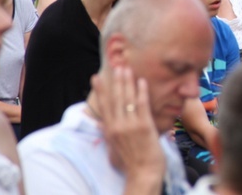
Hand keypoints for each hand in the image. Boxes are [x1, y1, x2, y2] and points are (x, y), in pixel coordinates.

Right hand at [91, 67, 165, 186]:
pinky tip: (142, 81)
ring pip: (127, 99)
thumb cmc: (131, 164)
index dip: (101, 90)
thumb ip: (109, 135)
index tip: (96, 77)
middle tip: (116, 66)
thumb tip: (102, 125)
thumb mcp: (113, 149)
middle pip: (115, 99)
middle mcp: (117, 126)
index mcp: (109, 131)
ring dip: (126, 82)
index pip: (104, 106)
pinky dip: (141, 92)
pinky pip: (142, 105)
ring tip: (126, 68)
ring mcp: (130, 125)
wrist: (143, 175)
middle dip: (115, 81)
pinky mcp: (144, 126)